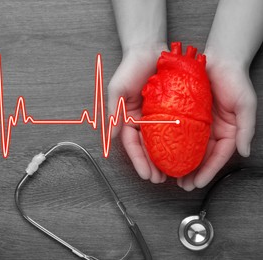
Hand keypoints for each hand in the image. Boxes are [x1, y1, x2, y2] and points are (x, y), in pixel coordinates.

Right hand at [108, 45, 168, 182]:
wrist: (150, 50)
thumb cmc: (129, 68)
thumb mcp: (117, 90)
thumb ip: (114, 112)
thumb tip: (113, 136)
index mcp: (127, 119)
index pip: (131, 144)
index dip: (138, 161)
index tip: (145, 174)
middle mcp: (141, 120)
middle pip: (146, 148)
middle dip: (151, 165)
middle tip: (159, 180)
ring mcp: (156, 116)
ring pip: (160, 142)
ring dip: (164, 159)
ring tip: (171, 173)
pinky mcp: (170, 110)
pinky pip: (174, 129)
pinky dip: (177, 142)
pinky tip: (182, 153)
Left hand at [177, 56, 256, 190]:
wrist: (217, 60)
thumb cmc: (235, 80)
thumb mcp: (246, 104)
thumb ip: (246, 128)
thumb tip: (244, 152)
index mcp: (227, 132)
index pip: (218, 157)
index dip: (208, 171)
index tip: (198, 183)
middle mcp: (211, 131)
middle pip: (201, 157)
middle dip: (192, 173)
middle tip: (181, 185)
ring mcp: (197, 124)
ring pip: (187, 148)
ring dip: (179, 163)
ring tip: (170, 176)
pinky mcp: (183, 115)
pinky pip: (176, 132)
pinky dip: (170, 144)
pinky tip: (162, 154)